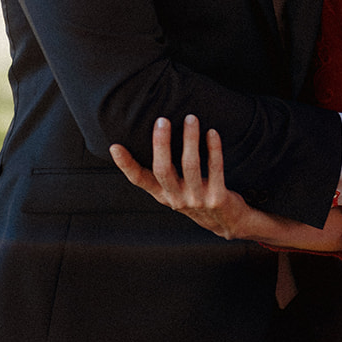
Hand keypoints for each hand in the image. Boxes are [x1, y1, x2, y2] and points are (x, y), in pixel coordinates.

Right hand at [110, 115, 254, 239]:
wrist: (227, 223)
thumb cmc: (197, 197)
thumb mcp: (176, 189)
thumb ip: (165, 171)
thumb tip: (155, 135)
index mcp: (163, 194)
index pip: (139, 180)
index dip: (126, 165)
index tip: (115, 147)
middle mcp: (177, 198)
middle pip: (163, 169)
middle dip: (161, 143)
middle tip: (162, 120)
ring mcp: (197, 200)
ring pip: (190, 165)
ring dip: (190, 139)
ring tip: (190, 118)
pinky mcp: (217, 198)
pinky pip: (215, 169)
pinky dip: (214, 149)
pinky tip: (212, 133)